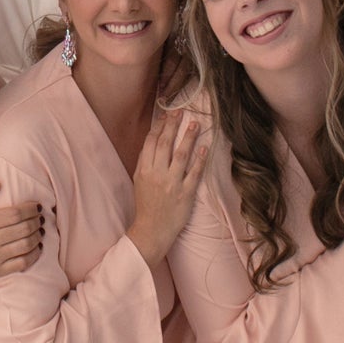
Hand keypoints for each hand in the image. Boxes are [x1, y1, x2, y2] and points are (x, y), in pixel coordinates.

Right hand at [0, 181, 41, 294]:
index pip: (14, 214)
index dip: (30, 209)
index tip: (37, 206)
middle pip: (23, 229)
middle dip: (37, 221)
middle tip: (41, 218)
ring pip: (26, 245)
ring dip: (38, 236)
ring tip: (40, 230)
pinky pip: (23, 263)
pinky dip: (35, 254)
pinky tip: (38, 247)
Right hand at [127, 109, 207, 265]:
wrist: (152, 230)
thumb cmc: (146, 205)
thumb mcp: (139, 181)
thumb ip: (145, 162)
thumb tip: (153, 141)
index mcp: (144, 170)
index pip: (151, 143)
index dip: (159, 126)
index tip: (167, 114)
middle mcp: (157, 174)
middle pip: (165, 144)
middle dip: (173, 126)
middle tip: (181, 112)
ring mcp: (172, 184)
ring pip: (180, 155)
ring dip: (188, 138)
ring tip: (195, 124)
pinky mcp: (185, 194)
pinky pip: (194, 173)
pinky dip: (200, 160)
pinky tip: (204, 148)